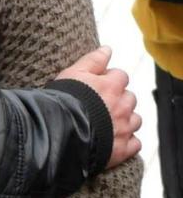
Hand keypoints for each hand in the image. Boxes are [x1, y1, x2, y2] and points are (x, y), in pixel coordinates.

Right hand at [55, 46, 141, 170]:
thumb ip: (93, 60)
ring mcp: (124, 128)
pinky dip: (129, 141)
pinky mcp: (123, 148)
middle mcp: (122, 106)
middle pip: (130, 98)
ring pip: (136, 120)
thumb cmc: (64, 99)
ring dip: (127, 119)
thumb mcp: (73, 73)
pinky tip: (116, 138)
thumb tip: (107, 49)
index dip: (110, 78)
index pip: (120, 75)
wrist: (61, 130)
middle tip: (102, 103)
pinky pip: (135, 143)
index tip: (98, 83)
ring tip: (109, 120)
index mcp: (112, 86)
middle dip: (120, 99)